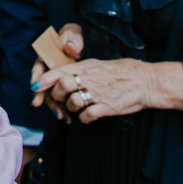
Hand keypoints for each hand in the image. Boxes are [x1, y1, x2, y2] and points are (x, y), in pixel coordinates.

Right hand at [29, 23, 84, 116]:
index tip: (34, 84)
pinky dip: (63, 107)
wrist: (80, 45)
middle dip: (40, 95)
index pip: (39, 65)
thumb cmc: (73, 37)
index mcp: (47, 55)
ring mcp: (55, 80)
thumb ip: (71, 40)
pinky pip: (61, 98)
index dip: (36, 74)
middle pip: (42, 83)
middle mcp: (48, 70)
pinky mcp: (62, 87)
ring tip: (60, 116)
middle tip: (38, 103)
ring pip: (51, 94)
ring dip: (53, 105)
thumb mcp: (72, 35)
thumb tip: (69, 47)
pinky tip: (68, 117)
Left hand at [33, 57, 182, 123]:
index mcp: (88, 66)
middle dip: (57, 96)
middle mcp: (91, 78)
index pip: (59, 71)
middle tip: (61, 101)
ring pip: (73, 102)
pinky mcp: (107, 107)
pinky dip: (84, 119)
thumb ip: (84, 68)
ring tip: (79, 108)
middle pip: (62, 87)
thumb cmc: (126, 72)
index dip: (44, 80)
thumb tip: (68, 73)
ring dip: (72, 108)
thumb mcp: (102, 64)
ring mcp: (99, 93)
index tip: (35, 87)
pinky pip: (87, 116)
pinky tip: (89, 116)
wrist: (147, 82)